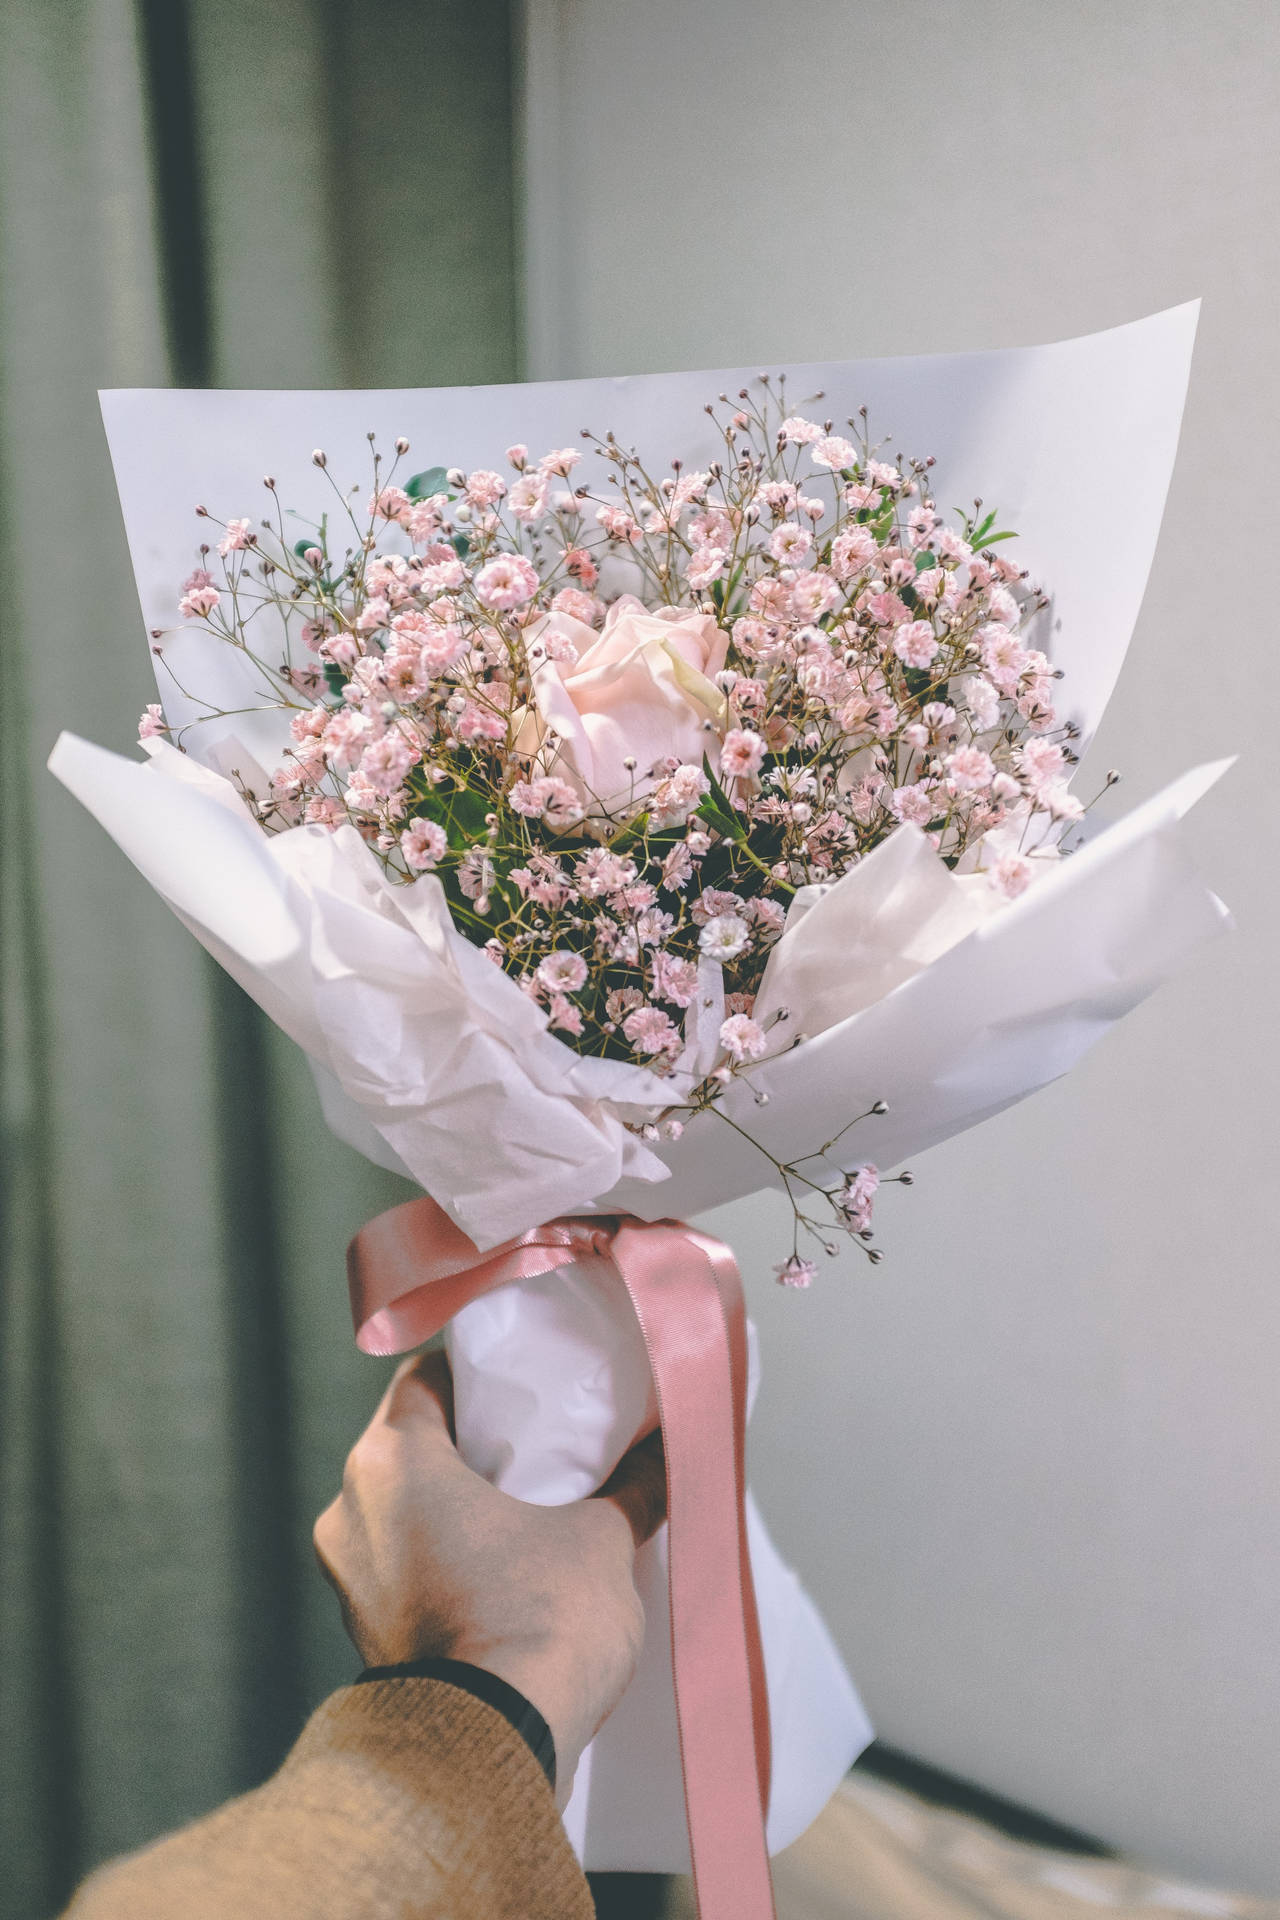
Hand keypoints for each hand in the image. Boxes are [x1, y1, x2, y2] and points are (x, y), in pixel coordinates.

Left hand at [313, 1350, 666, 1804]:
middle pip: (411, 1447)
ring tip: (528, 1513)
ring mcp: (348, 1580)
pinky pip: (404, 1571)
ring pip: (403, 1514)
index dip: (476, 1373)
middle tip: (536, 1447)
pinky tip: (505, 1572)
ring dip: (456, 1510)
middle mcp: (348, 1510)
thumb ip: (632, 1486)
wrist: (490, 1753)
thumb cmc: (534, 1622)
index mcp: (389, 1460)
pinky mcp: (365, 1637)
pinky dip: (445, 1563)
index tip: (524, 1383)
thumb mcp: (600, 1540)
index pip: (423, 1380)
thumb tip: (668, 1450)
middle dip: (471, 1446)